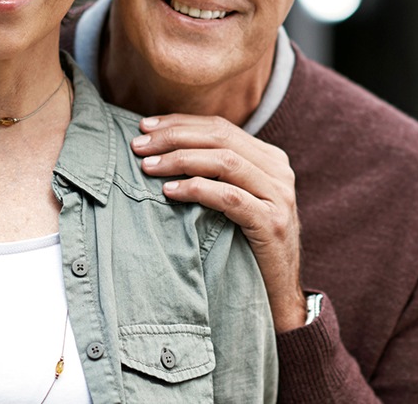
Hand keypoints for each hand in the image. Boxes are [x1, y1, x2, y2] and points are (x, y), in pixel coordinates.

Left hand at [133, 113, 305, 331]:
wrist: (277, 295)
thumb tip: (163, 145)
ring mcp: (279, 195)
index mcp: (269, 158)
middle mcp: (278, 170)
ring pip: (223, 162)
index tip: (145, 126)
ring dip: (179, 160)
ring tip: (147, 167)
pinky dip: (196, 189)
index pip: (219, 127)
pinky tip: (169, 191)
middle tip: (138, 145)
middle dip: (173, 137)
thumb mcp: (236, 198)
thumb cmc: (245, 243)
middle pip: (219, 138)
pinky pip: (229, 197)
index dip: (180, 123)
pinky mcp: (273, 222)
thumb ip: (215, 171)